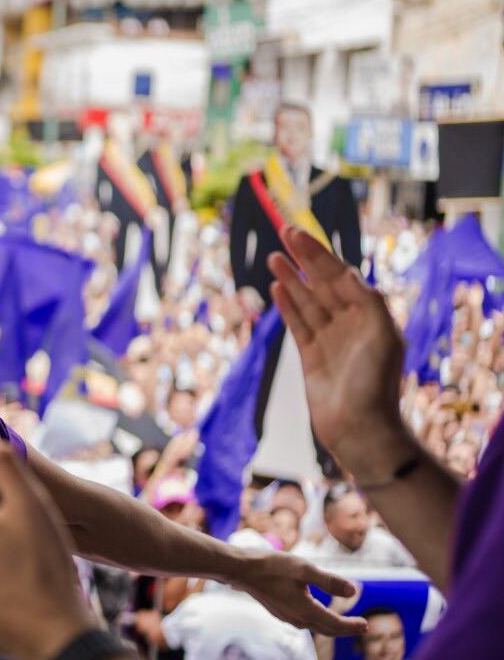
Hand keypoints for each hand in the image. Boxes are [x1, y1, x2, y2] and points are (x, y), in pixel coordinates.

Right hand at [230, 549, 364, 636]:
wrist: (241, 570)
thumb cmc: (272, 566)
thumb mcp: (304, 569)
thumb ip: (330, 581)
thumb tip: (355, 592)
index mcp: (306, 610)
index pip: (336, 624)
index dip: (353, 626)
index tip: (367, 626)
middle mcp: (297, 618)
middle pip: (327, 630)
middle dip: (345, 629)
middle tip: (361, 627)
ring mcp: (286, 616)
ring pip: (314, 626)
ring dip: (331, 626)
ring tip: (343, 623)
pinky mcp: (278, 611)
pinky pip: (303, 622)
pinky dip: (317, 621)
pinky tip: (315, 614)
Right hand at [267, 227, 418, 478]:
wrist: (359, 428)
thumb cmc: (375, 385)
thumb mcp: (383, 338)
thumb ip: (369, 303)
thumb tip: (349, 274)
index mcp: (371, 315)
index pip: (341, 275)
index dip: (319, 253)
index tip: (298, 234)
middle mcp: (351, 323)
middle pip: (323, 282)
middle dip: (304, 257)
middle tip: (285, 231)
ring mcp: (330, 338)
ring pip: (308, 299)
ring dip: (292, 277)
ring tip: (275, 256)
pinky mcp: (311, 356)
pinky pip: (298, 323)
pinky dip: (288, 304)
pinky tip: (278, 287)